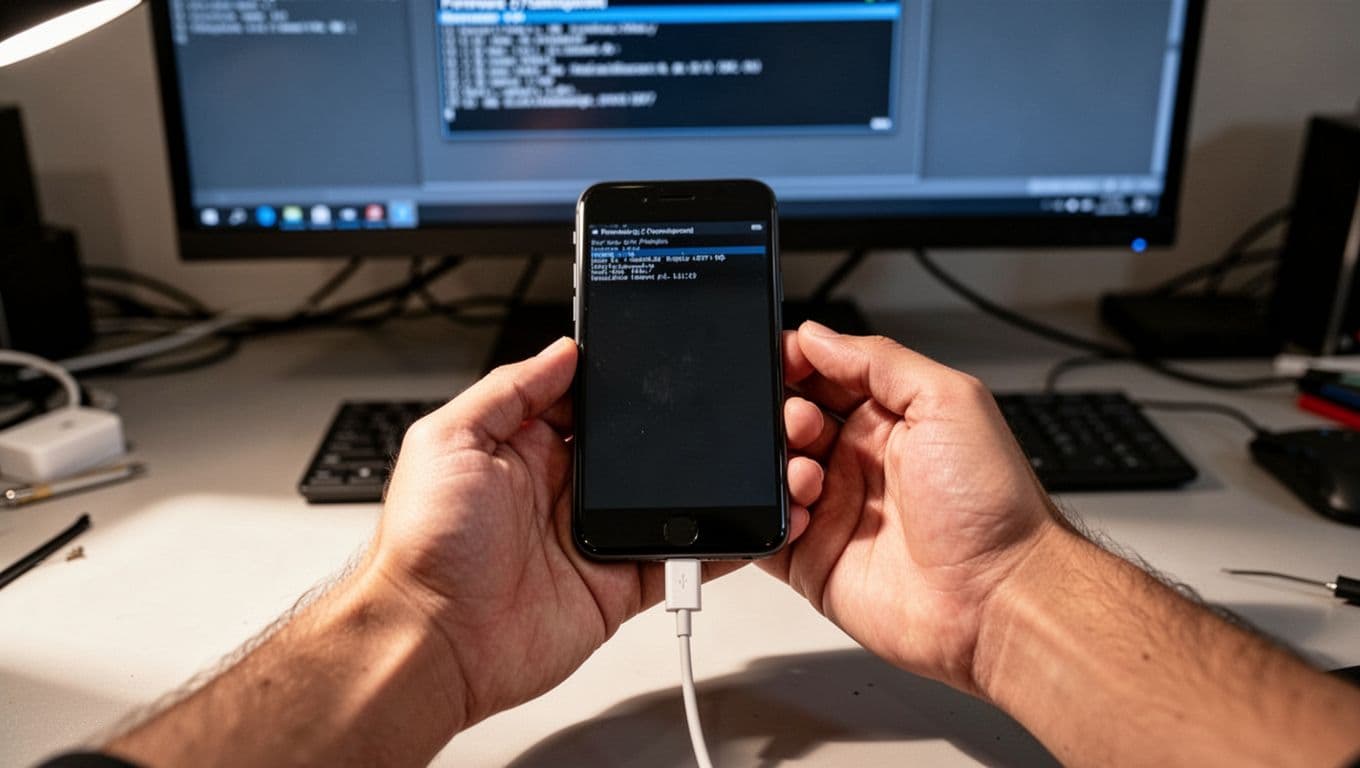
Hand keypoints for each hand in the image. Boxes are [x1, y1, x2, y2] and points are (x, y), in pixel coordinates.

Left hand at [369, 337, 823, 728]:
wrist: (435, 644)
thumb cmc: (424, 548)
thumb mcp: (448, 441)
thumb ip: (508, 390)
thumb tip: (561, 350)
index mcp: (520, 449)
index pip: (579, 401)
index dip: (611, 383)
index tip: (647, 361)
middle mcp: (559, 490)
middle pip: (627, 447)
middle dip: (661, 430)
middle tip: (693, 413)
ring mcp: (591, 537)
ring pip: (659, 500)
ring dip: (689, 485)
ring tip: (721, 463)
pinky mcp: (617, 585)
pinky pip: (674, 561)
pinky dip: (708, 549)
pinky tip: (731, 528)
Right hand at [767, 322, 1061, 694]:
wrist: (998, 599)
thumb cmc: (993, 507)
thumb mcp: (949, 401)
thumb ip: (880, 361)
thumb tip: (817, 336)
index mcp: (891, 419)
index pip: (826, 376)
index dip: (799, 365)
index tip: (782, 359)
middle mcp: (860, 462)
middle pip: (792, 421)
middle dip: (783, 413)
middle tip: (800, 422)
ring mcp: (836, 511)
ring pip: (773, 473)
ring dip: (777, 464)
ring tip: (809, 476)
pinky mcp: (815, 560)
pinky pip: (766, 532)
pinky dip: (765, 518)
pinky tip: (798, 512)